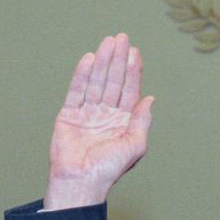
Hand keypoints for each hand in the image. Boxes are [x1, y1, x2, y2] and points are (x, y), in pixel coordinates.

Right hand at [44, 33, 154, 209]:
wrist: (81, 181)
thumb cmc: (109, 169)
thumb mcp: (135, 145)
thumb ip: (142, 120)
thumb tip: (150, 98)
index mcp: (123, 120)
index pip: (129, 90)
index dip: (132, 70)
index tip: (134, 51)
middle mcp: (106, 114)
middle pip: (113, 81)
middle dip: (117, 60)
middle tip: (121, 37)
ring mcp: (87, 113)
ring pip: (96, 82)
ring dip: (102, 62)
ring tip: (107, 42)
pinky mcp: (68, 115)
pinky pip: (76, 91)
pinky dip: (82, 75)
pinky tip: (89, 59)